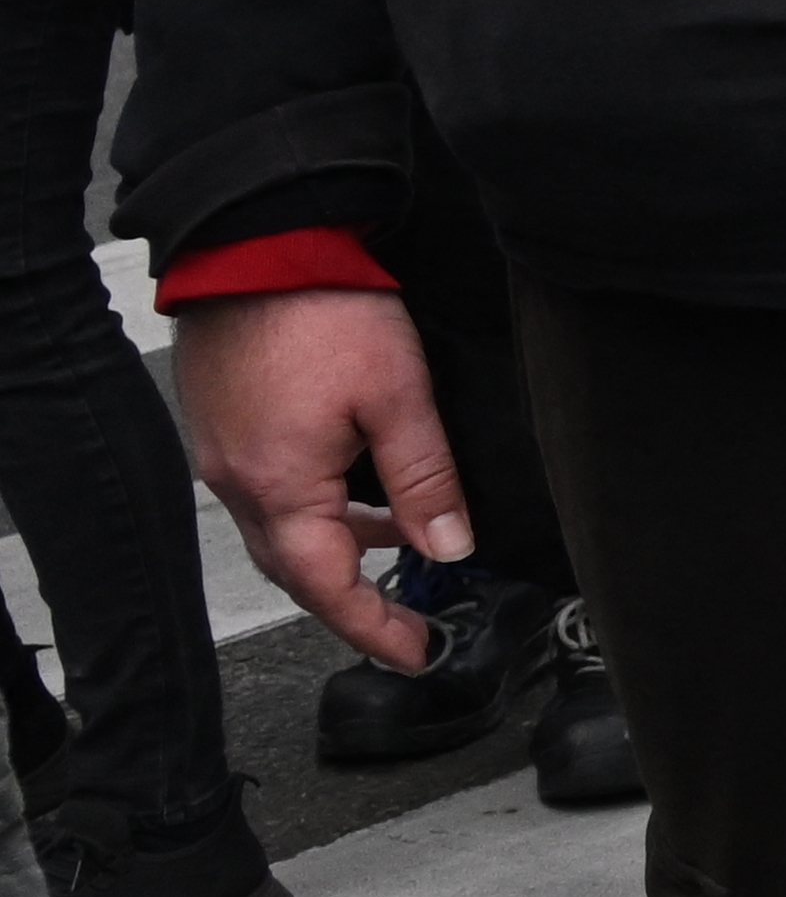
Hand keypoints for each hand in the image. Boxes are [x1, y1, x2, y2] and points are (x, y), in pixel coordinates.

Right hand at [174, 293, 469, 669]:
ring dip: (338, 551)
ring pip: (283, 530)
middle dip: (352, 600)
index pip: (325, 586)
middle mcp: (237, 481)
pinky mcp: (225, 425)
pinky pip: (272, 492)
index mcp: (278, 486)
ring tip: (399, 555)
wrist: (258, 242)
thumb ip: (425, 479)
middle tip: (407, 622)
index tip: (413, 654)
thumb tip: (449, 548)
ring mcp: (225, 454)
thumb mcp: (398, 397)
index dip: (371, 627)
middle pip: (296, 567)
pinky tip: (361, 496)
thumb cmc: (322, 309)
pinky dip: (318, 510)